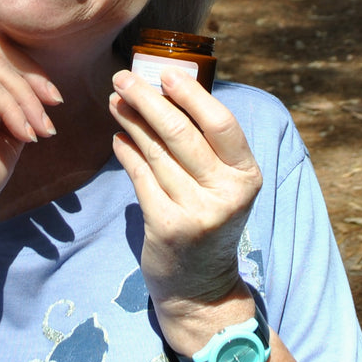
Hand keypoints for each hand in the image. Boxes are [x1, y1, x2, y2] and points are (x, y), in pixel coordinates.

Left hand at [108, 68, 262, 352]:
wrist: (200, 288)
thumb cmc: (209, 222)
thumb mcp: (222, 186)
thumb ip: (205, 147)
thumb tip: (167, 92)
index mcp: (246, 175)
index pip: (221, 123)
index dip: (191, 94)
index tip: (166, 73)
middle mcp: (226, 193)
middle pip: (180, 133)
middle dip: (147, 99)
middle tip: (122, 77)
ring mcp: (196, 212)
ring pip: (155, 152)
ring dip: (130, 121)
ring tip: (115, 100)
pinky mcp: (166, 227)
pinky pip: (139, 177)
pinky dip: (126, 153)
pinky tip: (117, 138)